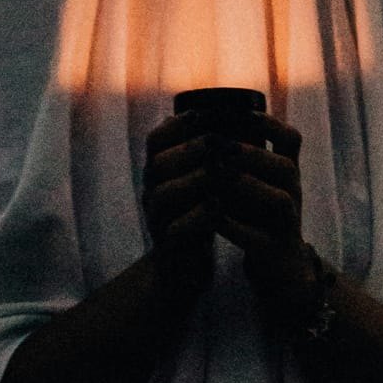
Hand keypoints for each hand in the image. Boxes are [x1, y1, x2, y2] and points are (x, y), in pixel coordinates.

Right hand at [141, 115, 214, 306]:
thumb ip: (205, 154)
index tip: (205, 116)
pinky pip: (176, 227)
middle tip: (225, 142)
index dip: (178, 125)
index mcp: (158, 172)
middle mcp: (150, 191)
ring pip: (164, 192)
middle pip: (159, 162)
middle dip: (193, 149)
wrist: (184, 268)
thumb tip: (232, 114)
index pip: (156, 140)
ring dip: (197, 178)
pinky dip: (199, 214)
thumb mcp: (199, 180)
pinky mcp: (167, 244)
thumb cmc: (198, 215)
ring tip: (227, 171)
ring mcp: (155, 218)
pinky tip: (220, 205)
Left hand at [211, 118, 325, 332]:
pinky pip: (258, 236)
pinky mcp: (274, 250)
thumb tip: (200, 125)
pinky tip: (213, 216)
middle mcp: (293, 195)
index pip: (291, 139)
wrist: (277, 268)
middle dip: (251, 154)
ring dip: (246, 186)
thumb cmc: (257, 217)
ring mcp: (287, 224)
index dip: (269, 123)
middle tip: (219, 146)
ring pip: (279, 199)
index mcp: (287, 174)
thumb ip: (237, 159)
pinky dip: (235, 226)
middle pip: (285, 167)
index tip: (240, 112)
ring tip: (215, 177)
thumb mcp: (253, 183)